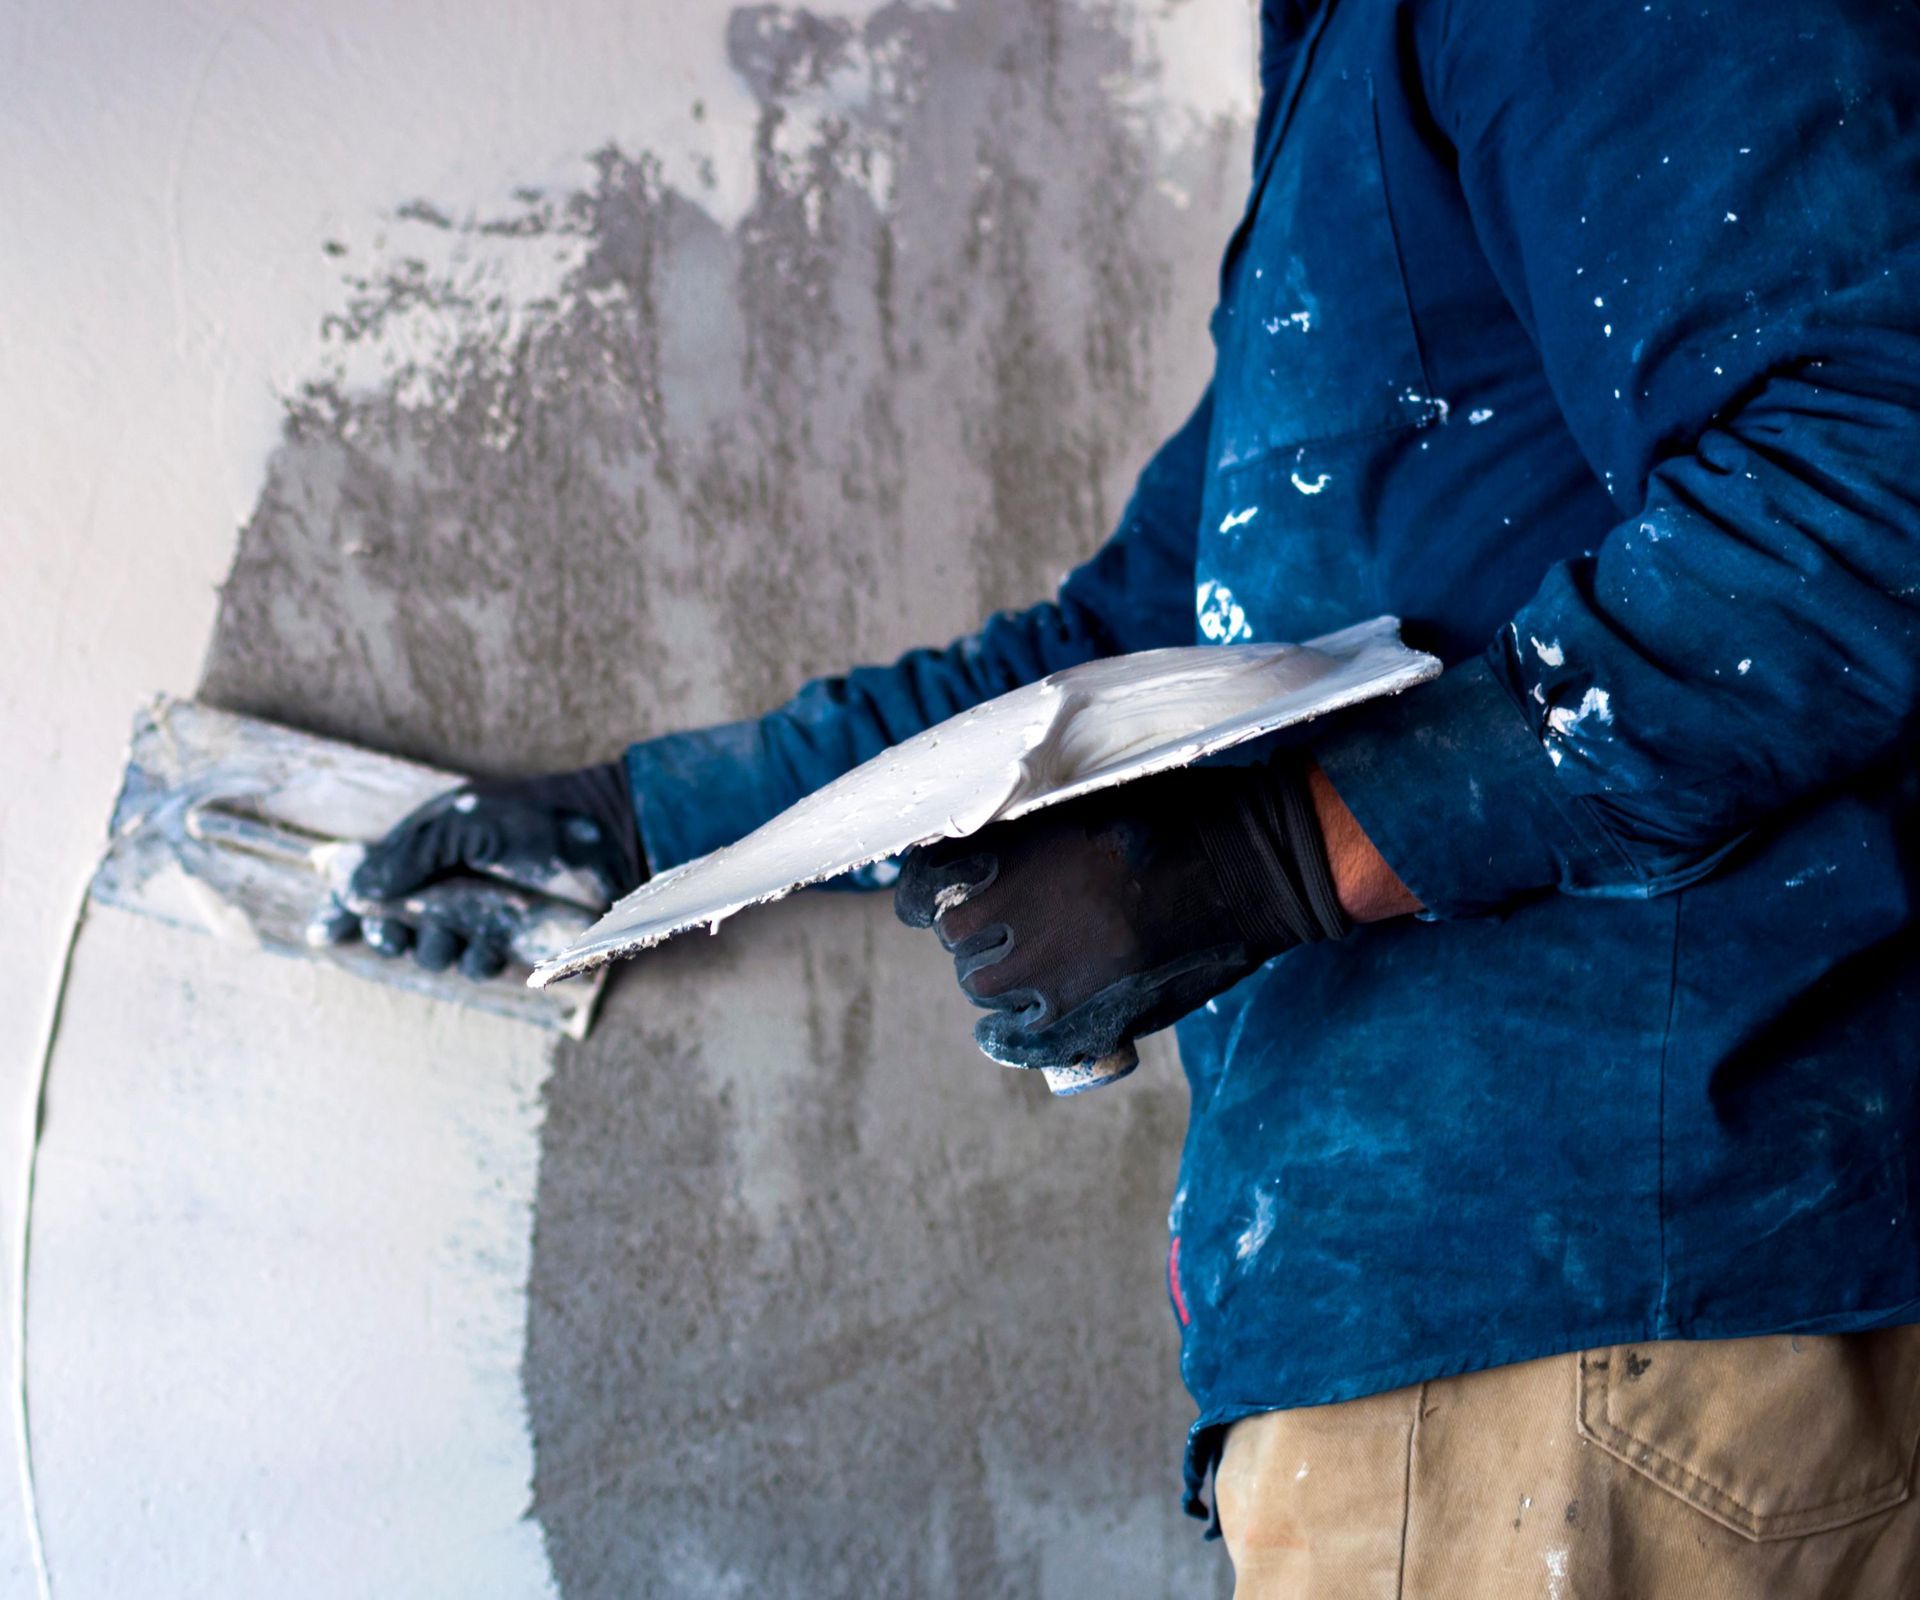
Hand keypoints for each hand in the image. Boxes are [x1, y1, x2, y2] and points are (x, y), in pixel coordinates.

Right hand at [328, 761, 644, 978]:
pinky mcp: (510, 942)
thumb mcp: (462, 823)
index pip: (365, 887)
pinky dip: (472, 961)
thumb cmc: (532, 819)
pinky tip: (484, 948)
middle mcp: (444, 887)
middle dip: (388, 935)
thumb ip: (408, 854)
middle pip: (391, 928)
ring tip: (450, 934)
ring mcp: (476, 917)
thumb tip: (354, 891)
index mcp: (423, 852)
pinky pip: (474, 965)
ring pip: (431, 952)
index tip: (324, 932)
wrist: (605, 838)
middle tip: (396, 932)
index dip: (340, 911)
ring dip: (432, 949)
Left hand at [894, 754, 1358, 1071]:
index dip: (922, 892)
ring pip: (986, 987)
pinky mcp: (1101, 1010)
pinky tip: (1003, 1032)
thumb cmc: (1188, 814)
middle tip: (1006, 928)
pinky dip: (1007, 1038)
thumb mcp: (1099, 791)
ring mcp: (1065, 964)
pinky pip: (1026, 1040)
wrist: (1265, 864)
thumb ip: (1035, 820)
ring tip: (1028, 966)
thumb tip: (972, 847)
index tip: (926, 899)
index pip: (931, 879)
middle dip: (972, 933)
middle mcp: (1033, 905)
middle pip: (958, 936)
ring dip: (995, 979)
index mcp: (1029, 842)